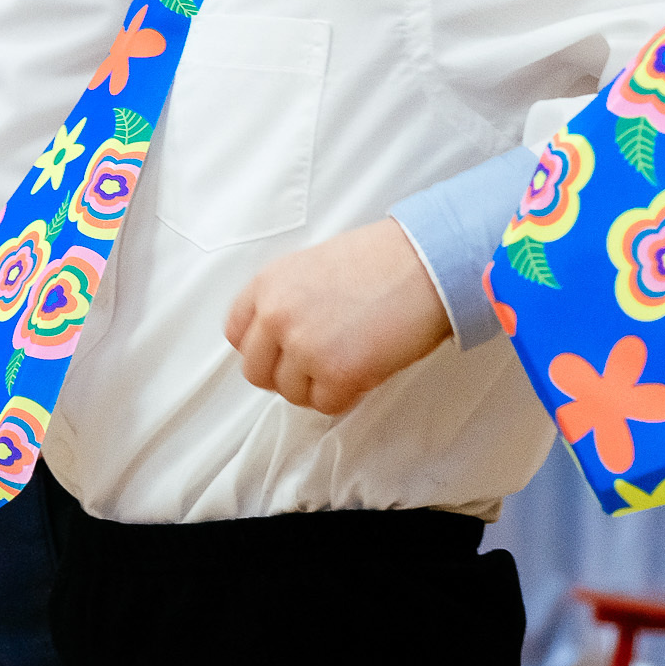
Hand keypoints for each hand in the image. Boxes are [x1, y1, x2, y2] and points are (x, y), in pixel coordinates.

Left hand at [224, 219, 452, 415]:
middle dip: (286, 374)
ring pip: (291, 393)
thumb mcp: (313, 266)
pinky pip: (327, 405)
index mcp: (267, 284)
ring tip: (350, 360)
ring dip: (318, 386)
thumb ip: (286, 300)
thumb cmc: (382, 260)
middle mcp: (276, 315)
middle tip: (318, 365)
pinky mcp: (335, 373)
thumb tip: (279, 339)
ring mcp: (303, 346)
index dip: (263, 348)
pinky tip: (366, 369)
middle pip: (257, 372)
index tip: (283, 351)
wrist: (427, 264)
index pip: (237, 334)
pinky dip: (347, 395)